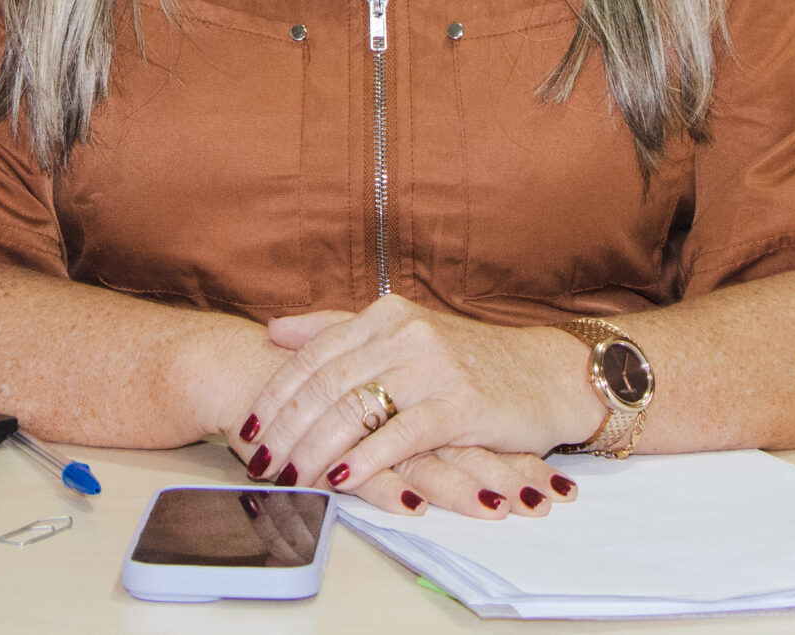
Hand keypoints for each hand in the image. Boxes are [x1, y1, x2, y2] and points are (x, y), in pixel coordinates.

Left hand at [233, 296, 605, 512]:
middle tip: (258, 464)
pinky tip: (341, 479)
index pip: (313, 355)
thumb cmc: (471, 361)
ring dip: (314, 451)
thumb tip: (274, 329)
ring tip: (289, 479)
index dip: (274, 395)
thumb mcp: (403, 333)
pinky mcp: (460, 405)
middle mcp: (404, 333)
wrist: (547, 375)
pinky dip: (366, 459)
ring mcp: (433, 367)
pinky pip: (400, 434)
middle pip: (326, 385)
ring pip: (354, 410)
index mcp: (385, 314)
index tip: (246, 429)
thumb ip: (337, 328)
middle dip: (285, 430)